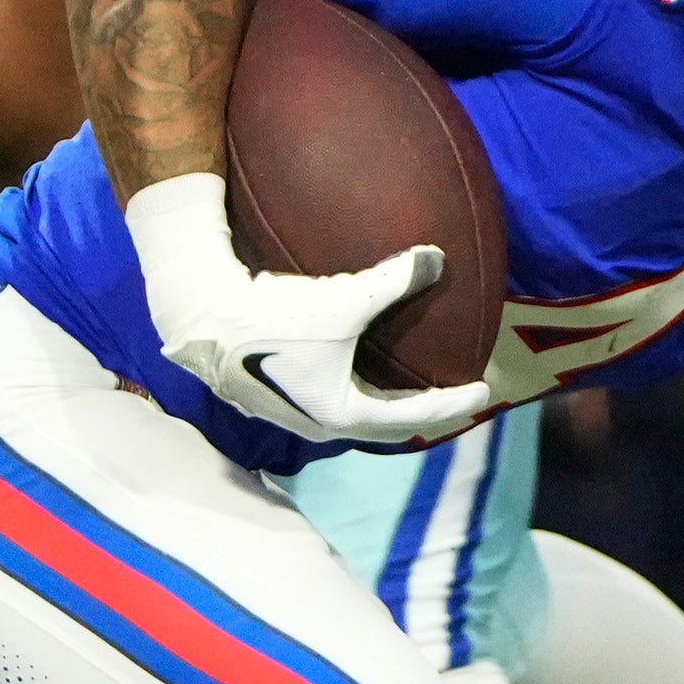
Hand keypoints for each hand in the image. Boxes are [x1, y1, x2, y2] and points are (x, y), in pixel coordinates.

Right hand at [122, 170, 492, 444]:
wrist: (200, 312)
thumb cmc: (273, 313)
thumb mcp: (343, 297)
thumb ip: (395, 280)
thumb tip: (437, 258)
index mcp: (343, 413)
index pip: (414, 415)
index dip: (453, 402)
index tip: (483, 391)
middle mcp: (318, 425)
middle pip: (384, 425)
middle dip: (422, 411)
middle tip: (453, 395)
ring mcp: (290, 415)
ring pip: (351, 416)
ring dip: (383, 404)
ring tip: (406, 384)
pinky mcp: (269, 397)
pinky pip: (326, 400)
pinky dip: (352, 390)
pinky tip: (350, 365)